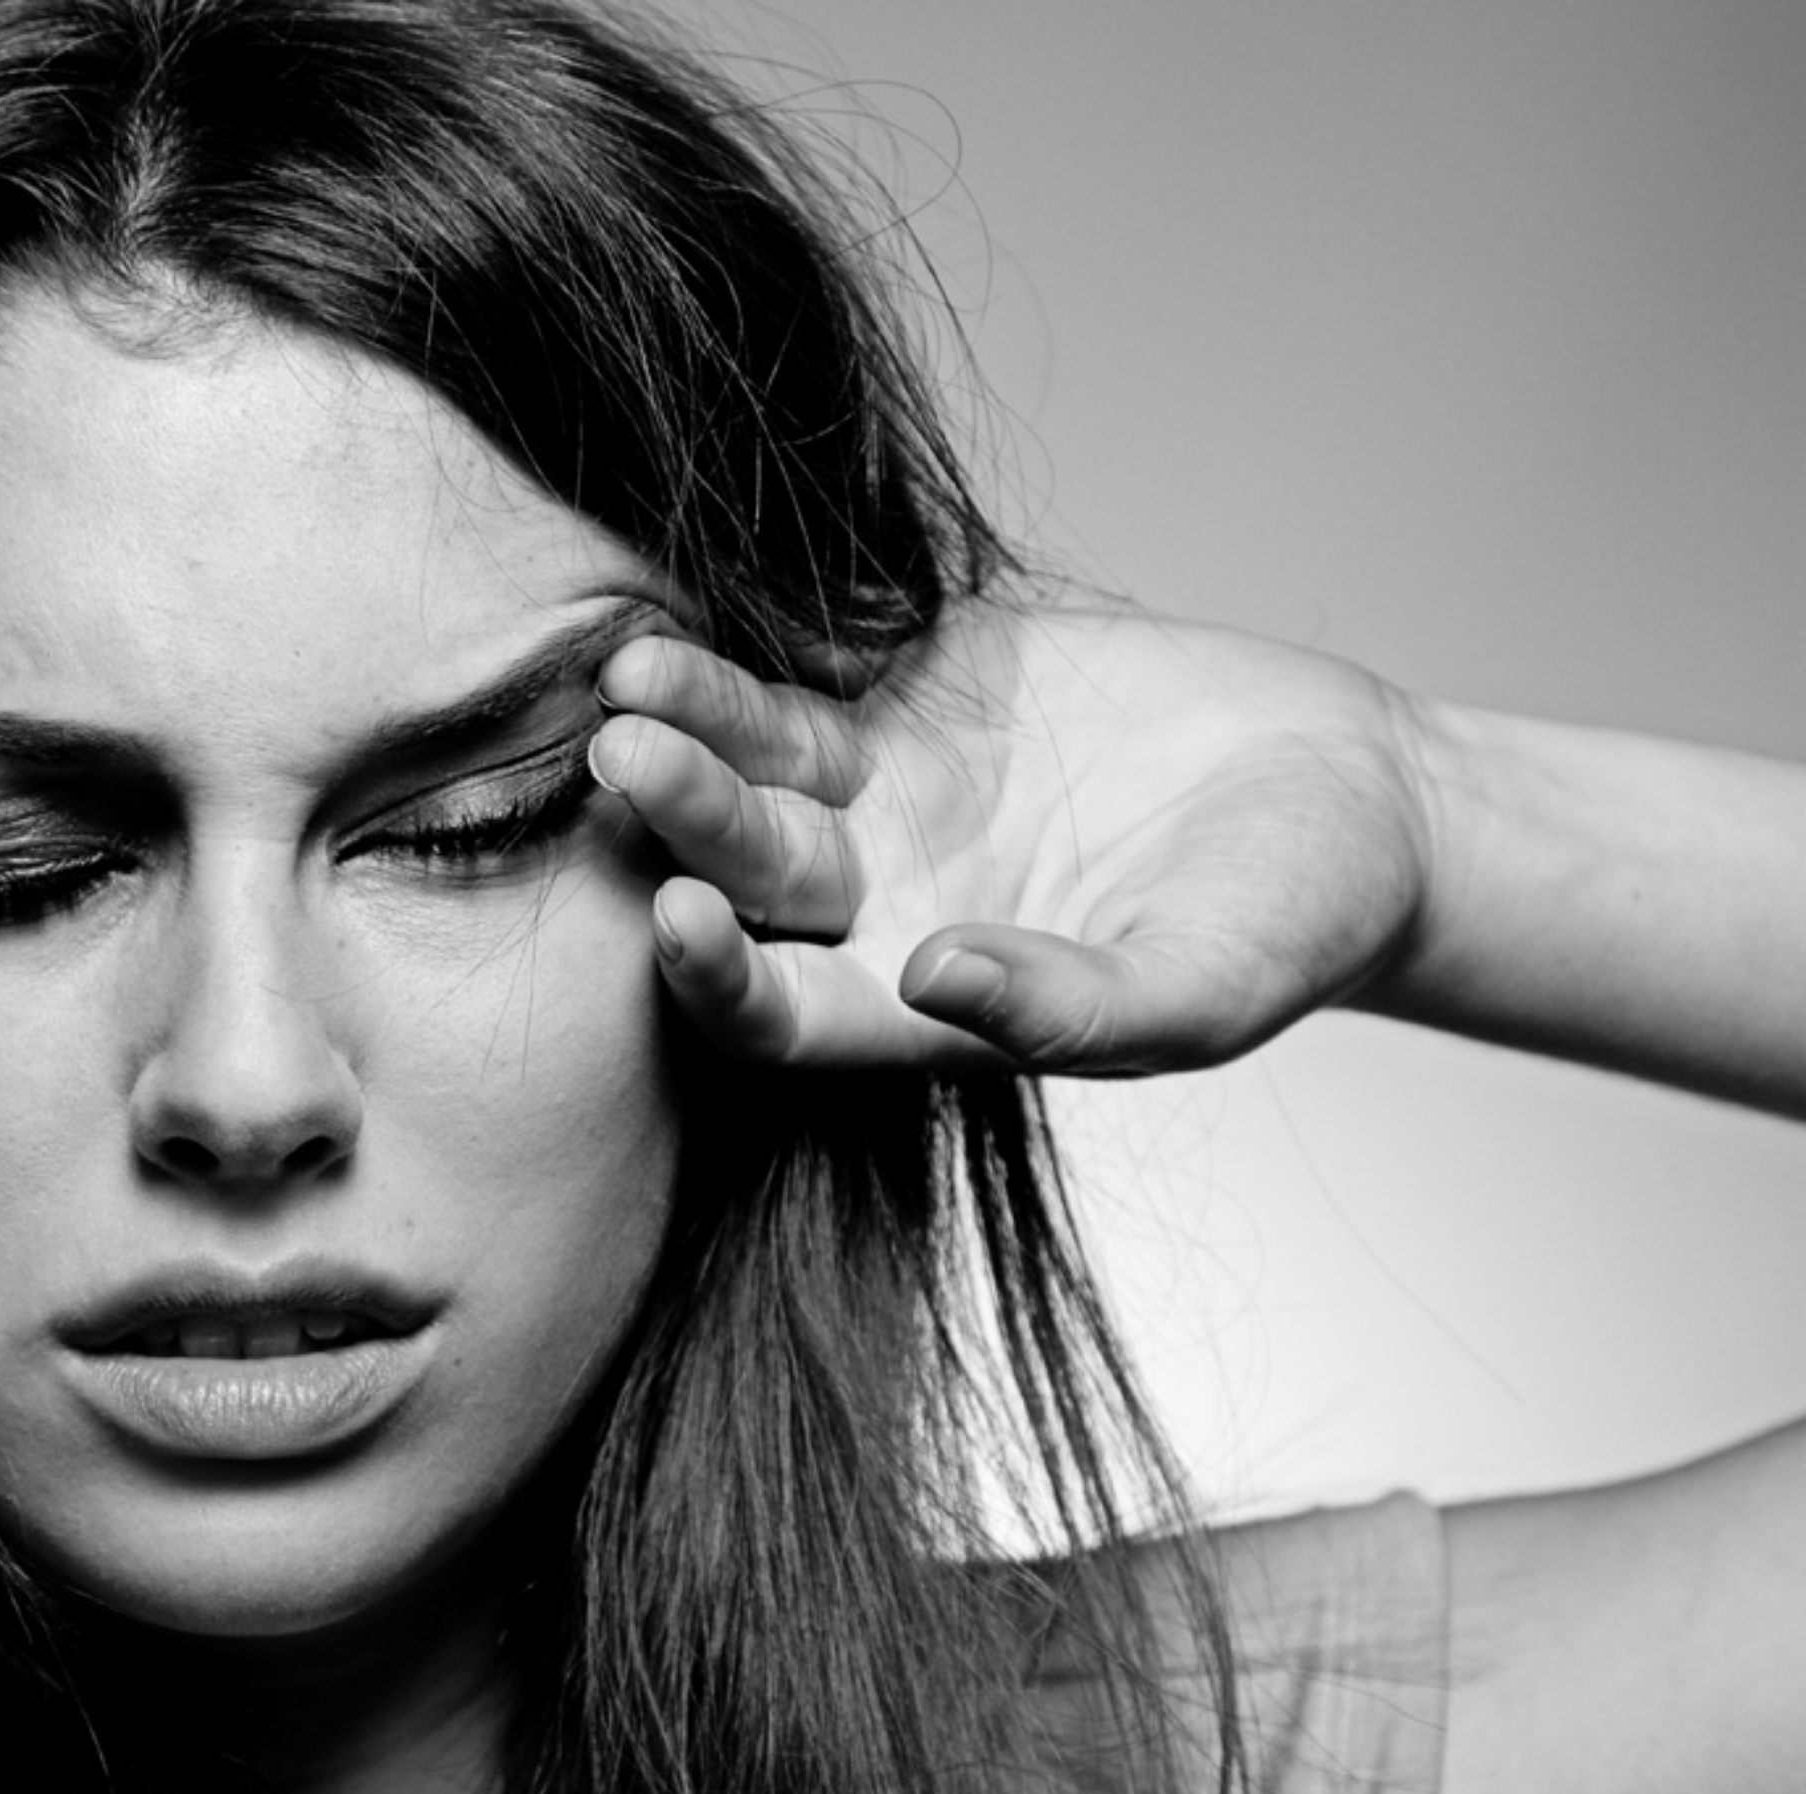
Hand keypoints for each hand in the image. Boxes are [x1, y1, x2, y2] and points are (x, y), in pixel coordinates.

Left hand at [592, 603, 1434, 1073]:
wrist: (1357, 796)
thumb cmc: (1288, 926)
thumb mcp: (1198, 992)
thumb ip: (1069, 1009)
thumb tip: (938, 984)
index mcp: (917, 1002)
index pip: (777, 1010)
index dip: (714, 977)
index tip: (675, 917)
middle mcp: (876, 899)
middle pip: (743, 869)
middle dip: (683, 817)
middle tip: (627, 757)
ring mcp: (890, 791)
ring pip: (760, 759)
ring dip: (697, 718)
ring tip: (637, 668)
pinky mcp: (924, 686)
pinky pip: (822, 657)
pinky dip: (766, 633)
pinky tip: (709, 591)